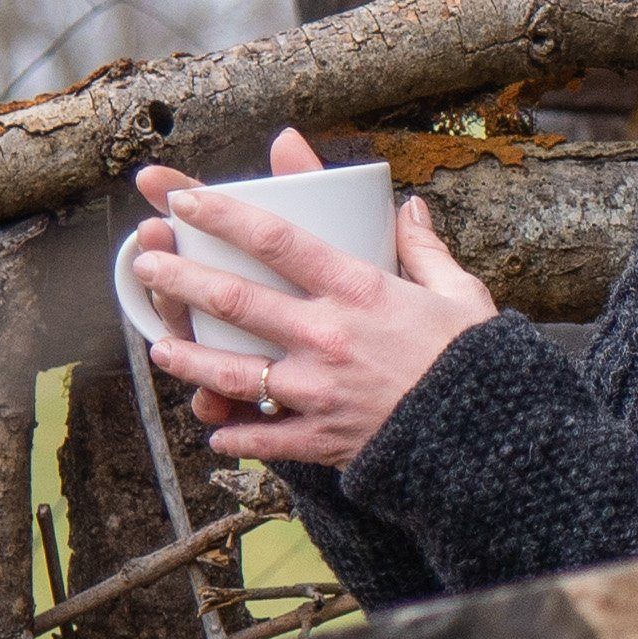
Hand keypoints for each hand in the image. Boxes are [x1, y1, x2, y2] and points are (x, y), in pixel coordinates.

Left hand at [126, 128, 494, 467]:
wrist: (492, 440)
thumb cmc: (476, 361)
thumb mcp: (459, 291)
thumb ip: (424, 248)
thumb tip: (409, 207)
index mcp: (359, 289)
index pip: (274, 238)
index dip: (221, 214)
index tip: (182, 198)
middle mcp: (328, 335)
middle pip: (234, 300)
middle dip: (179, 278)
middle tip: (144, 264)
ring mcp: (319, 391)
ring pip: (234, 373)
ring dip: (189, 361)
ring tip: (160, 350)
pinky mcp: (323, 439)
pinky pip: (265, 438)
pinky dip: (235, 435)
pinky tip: (213, 430)